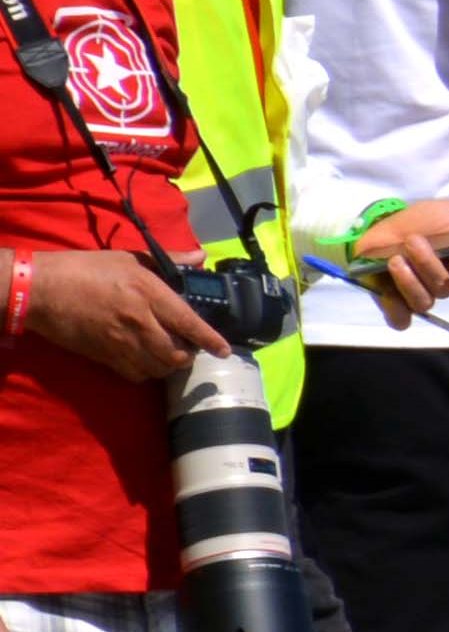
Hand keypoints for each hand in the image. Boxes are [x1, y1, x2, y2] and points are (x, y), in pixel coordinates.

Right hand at [16, 251, 227, 383]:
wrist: (42, 289)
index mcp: (149, 293)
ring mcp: (120, 342)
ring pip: (157, 368)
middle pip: (176, 354)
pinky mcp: (103, 355)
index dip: (210, 340)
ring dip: (168, 366)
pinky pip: (134, 374)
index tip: (224, 349)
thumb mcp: (130, 258)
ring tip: (169, 356)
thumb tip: (200, 257)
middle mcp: (139, 321)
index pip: (188, 323)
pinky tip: (146, 362)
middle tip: (188, 349)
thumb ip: (170, 260)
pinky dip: (145, 372)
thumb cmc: (87, 269)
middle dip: (188, 356)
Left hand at [349, 200, 448, 327]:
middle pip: (445, 290)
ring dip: (409, 282)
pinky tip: (388, 291)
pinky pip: (400, 321)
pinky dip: (396, 310)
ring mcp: (416, 295)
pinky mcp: (392, 301)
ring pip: (424, 305)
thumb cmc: (427, 220)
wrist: (384, 220)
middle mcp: (441, 285)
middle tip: (413, 241)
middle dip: (428, 266)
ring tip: (395, 259)